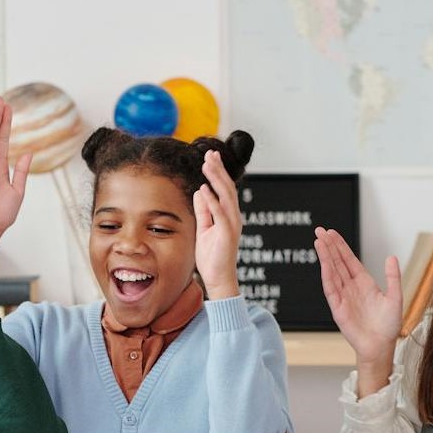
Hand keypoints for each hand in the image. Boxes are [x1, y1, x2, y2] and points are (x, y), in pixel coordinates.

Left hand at [193, 151, 241, 298]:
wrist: (219, 278)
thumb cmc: (211, 257)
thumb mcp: (203, 229)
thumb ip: (203, 211)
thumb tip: (200, 191)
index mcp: (228, 215)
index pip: (224, 189)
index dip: (218, 172)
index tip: (210, 157)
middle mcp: (233, 217)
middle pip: (228, 188)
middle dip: (218, 170)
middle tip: (210, 154)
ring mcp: (232, 225)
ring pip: (226, 196)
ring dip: (216, 179)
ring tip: (207, 165)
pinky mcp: (227, 234)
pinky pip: (220, 213)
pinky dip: (212, 200)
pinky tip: (204, 189)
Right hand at [314, 227, 399, 383]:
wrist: (381, 346)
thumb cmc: (388, 326)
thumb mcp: (395, 297)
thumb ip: (393, 277)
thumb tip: (391, 257)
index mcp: (364, 283)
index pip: (349, 260)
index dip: (340, 246)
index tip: (331, 233)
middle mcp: (351, 288)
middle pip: (337, 262)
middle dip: (329, 246)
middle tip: (320, 230)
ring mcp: (343, 297)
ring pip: (332, 272)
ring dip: (325, 257)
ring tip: (318, 242)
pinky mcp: (338, 309)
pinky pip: (331, 289)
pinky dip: (327, 276)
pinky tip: (324, 264)